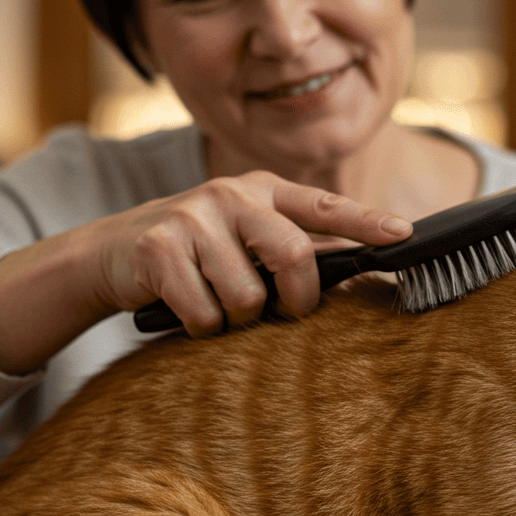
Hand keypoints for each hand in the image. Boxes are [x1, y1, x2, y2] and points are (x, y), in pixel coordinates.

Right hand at [0, 171, 411, 374]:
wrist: (111, 252)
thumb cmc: (196, 250)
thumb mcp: (244, 234)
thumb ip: (293, 244)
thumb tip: (360, 269)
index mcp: (262, 189)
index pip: (325, 206)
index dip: (367, 221)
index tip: (404, 235)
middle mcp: (230, 193)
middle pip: (293, 255)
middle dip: (297, 298)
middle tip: (287, 313)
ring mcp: (193, 217)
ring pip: (247, 297)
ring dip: (237, 320)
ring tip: (219, 308)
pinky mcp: (159, 247)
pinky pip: (204, 313)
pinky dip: (200, 326)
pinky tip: (186, 312)